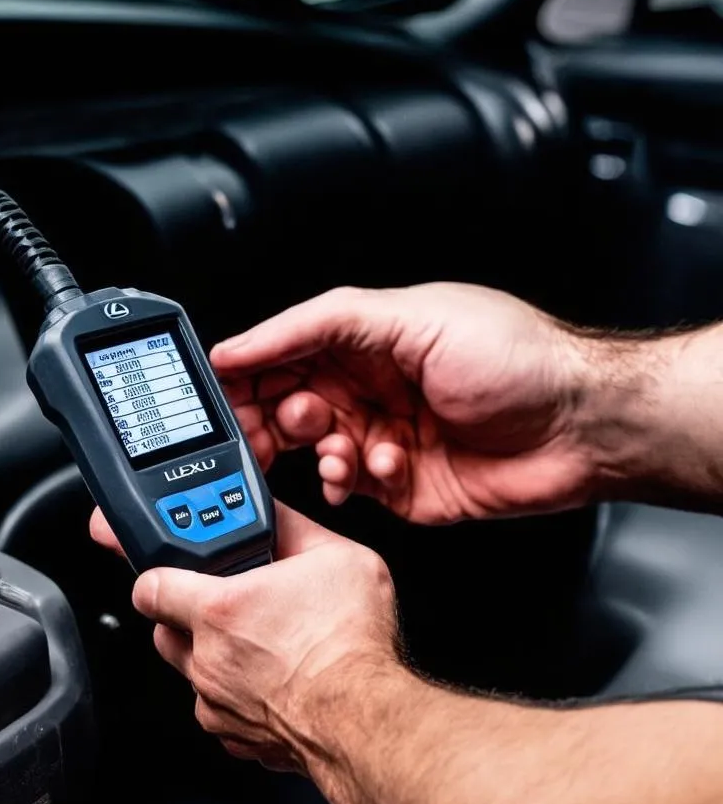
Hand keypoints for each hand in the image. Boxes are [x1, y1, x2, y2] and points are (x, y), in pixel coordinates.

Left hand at [89, 502, 396, 771]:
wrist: (367, 719)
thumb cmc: (351, 644)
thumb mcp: (334, 555)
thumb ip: (291, 527)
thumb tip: (272, 511)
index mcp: (220, 610)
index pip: (150, 586)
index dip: (156, 574)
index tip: (168, 569)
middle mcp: (208, 659)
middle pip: (166, 631)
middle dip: (186, 617)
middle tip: (226, 605)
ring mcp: (218, 703)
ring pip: (193, 674)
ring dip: (214, 658)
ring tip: (259, 644)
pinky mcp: (237, 738)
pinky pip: (220, 711)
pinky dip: (237, 697)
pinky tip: (273, 681)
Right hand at [210, 284, 597, 524]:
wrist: (583, 427)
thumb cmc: (517, 359)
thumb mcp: (413, 316)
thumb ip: (323, 324)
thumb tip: (249, 340)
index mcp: (368, 339)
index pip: (286, 351)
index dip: (249, 368)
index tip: (219, 389)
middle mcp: (371, 387)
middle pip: (289, 404)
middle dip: (267, 420)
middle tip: (257, 435)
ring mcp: (384, 436)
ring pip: (313, 450)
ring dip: (316, 453)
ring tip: (338, 451)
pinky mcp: (401, 484)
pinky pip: (351, 487)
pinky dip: (353, 483)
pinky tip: (379, 470)